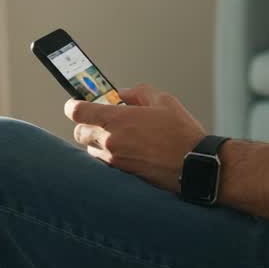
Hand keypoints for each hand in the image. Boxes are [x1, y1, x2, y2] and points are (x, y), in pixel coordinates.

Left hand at [65, 84, 205, 192]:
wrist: (195, 165)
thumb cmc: (182, 134)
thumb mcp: (163, 101)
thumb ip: (138, 93)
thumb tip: (124, 94)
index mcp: (117, 119)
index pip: (77, 111)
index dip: (73, 106)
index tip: (76, 104)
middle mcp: (110, 141)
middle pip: (79, 132)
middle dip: (87, 125)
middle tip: (102, 120)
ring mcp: (114, 160)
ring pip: (91, 149)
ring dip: (98, 142)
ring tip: (120, 137)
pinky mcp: (122, 174)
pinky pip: (104, 163)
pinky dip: (109, 156)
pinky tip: (128, 152)